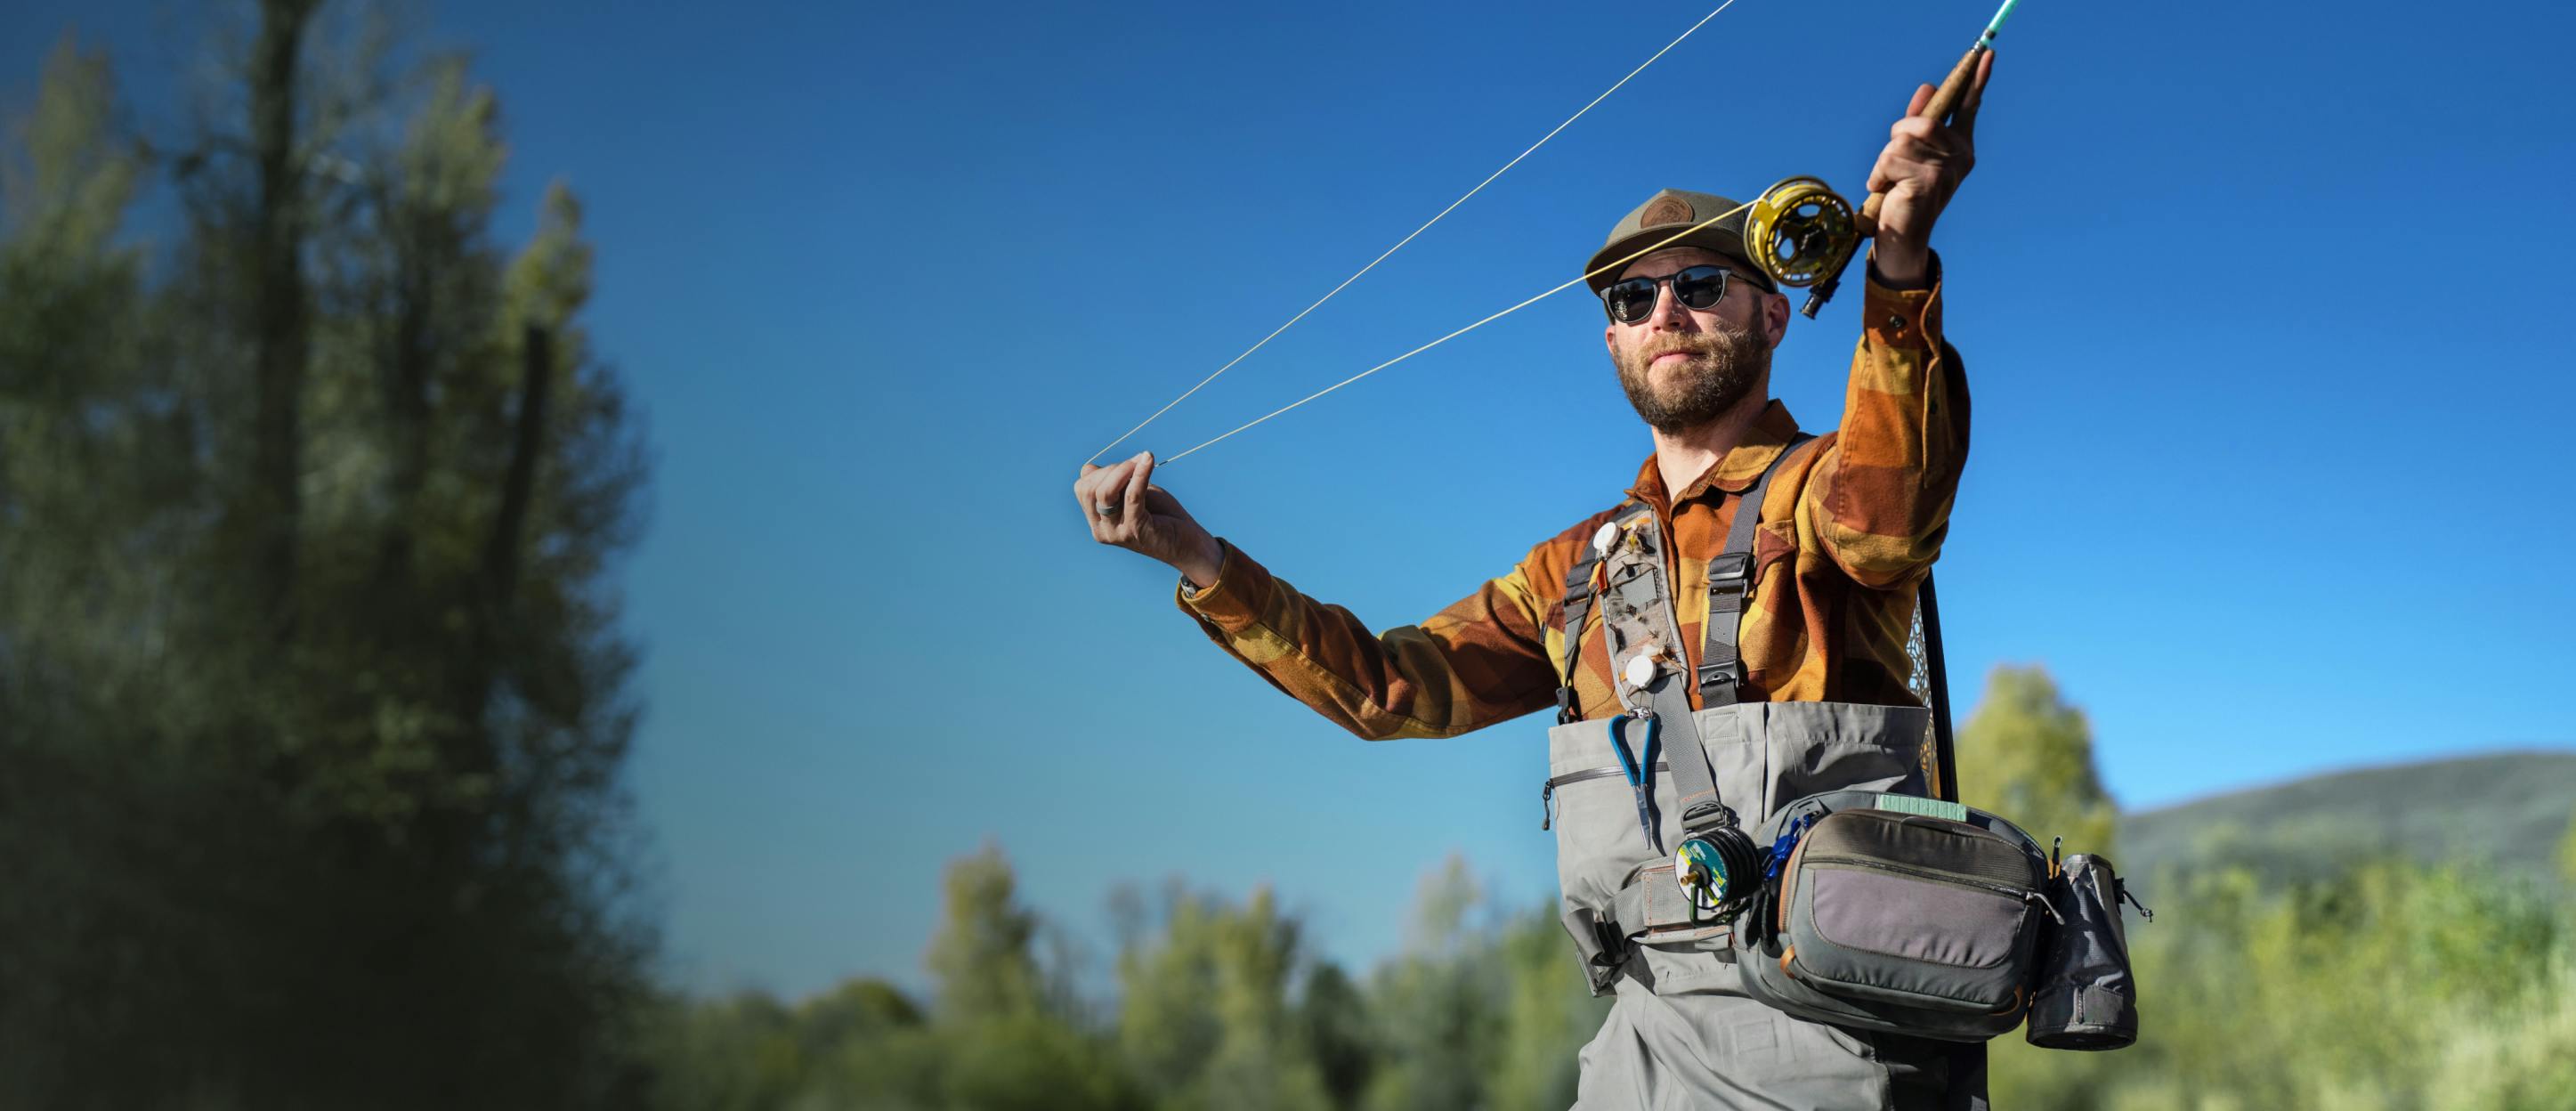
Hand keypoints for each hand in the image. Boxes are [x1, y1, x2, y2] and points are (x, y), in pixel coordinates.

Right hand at [1075, 452, 1223, 587]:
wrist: (1188, 544)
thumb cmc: (1161, 516)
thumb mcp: (1130, 495)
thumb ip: (1111, 483)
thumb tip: (1089, 468)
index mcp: (1097, 521)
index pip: (1082, 488)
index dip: (1101, 471)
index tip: (1126, 466)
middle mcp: (1101, 530)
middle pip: (1090, 489)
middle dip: (1112, 469)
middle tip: (1136, 464)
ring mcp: (1116, 533)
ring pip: (1105, 492)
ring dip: (1124, 470)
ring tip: (1142, 461)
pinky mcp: (1135, 530)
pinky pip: (1132, 496)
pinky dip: (1140, 474)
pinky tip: (1148, 460)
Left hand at [1865, 50, 1992, 286]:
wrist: (1901, 233)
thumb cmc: (1904, 191)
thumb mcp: (1909, 152)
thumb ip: (1917, 120)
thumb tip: (1928, 86)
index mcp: (1960, 144)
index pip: (1969, 106)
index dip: (1977, 79)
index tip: (1988, 53)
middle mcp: (1961, 155)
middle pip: (1921, 122)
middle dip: (1897, 136)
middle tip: (1892, 163)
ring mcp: (1948, 169)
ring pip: (1903, 140)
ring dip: (1885, 160)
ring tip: (1891, 180)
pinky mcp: (1930, 181)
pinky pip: (1891, 159)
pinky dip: (1879, 174)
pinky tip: (1887, 190)